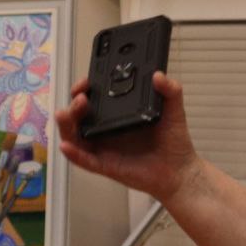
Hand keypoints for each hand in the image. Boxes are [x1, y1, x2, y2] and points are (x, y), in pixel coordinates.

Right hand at [56, 70, 200, 201]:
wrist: (180, 170)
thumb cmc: (173, 142)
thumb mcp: (174, 111)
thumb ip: (171, 90)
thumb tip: (159, 75)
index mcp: (118, 115)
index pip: (94, 99)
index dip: (85, 89)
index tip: (87, 82)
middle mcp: (106, 130)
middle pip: (79, 116)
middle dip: (73, 104)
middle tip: (80, 96)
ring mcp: (104, 148)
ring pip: (74, 136)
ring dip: (65, 125)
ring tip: (65, 114)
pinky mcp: (105, 165)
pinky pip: (84, 160)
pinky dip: (73, 154)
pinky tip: (67, 146)